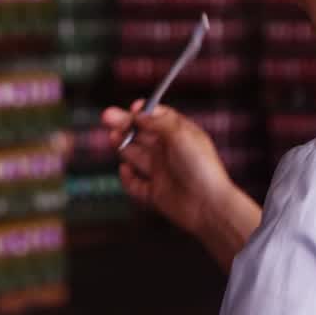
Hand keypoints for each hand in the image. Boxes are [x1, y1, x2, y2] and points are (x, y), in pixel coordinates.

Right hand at [103, 100, 236, 237]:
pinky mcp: (154, 193)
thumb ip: (158, 121)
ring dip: (122, 145)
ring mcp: (161, 172)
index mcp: (179, 135)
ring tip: (113, 137)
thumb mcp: (180, 135)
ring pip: (135, 155)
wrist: (208, 205)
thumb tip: (138, 112)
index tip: (132, 109)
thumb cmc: (201, 168)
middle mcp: (168, 152)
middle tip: (107, 117)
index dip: (143, 112)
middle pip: (141, 134)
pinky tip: (125, 169)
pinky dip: (127, 177)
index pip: (157, 118)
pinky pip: (135, 184)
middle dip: (124, 124)